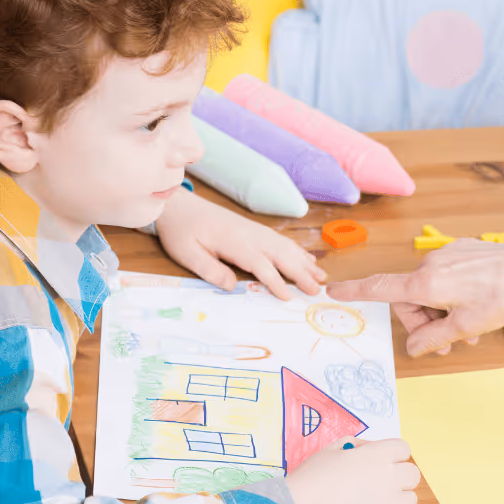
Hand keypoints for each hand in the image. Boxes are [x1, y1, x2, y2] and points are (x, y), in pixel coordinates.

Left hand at [154, 188, 325, 298]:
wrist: (181, 206)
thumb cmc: (182, 231)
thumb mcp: (186, 253)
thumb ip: (209, 269)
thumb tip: (232, 286)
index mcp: (235, 242)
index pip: (261, 264)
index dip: (276, 281)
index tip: (289, 297)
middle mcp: (250, 234)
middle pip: (281, 254)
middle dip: (301, 272)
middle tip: (317, 290)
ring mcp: (255, 230)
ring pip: (286, 247)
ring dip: (305, 262)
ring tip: (322, 276)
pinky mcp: (255, 230)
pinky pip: (281, 241)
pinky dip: (298, 251)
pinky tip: (307, 259)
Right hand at [285, 438, 420, 503]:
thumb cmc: (312, 478)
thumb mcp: (332, 449)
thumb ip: (358, 445)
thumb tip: (370, 450)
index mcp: (378, 455)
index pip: (403, 449)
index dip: (392, 455)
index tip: (381, 462)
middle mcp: (390, 478)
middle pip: (413, 474)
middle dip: (399, 477)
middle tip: (380, 483)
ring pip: (410, 500)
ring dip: (397, 500)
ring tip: (374, 503)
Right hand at [326, 239, 503, 356]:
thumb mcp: (466, 327)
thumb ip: (434, 339)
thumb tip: (413, 348)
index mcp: (426, 283)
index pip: (380, 288)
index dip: (355, 291)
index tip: (333, 290)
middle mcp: (432, 264)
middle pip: (410, 299)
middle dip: (425, 323)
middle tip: (450, 344)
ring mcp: (449, 255)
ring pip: (432, 291)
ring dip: (443, 313)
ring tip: (470, 331)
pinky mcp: (465, 251)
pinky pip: (448, 279)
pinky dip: (454, 298)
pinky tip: (478, 309)